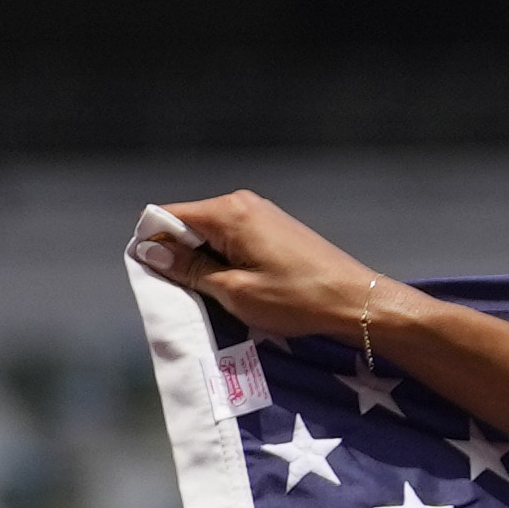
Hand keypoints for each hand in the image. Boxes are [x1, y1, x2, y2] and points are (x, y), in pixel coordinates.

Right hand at [129, 193, 406, 351]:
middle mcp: (243, 204)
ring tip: (218, 292)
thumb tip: (149, 251)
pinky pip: (233, 241)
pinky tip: (238, 286)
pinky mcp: (275, 230)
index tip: (157, 277)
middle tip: (189, 291)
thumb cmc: (299, 299)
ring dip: (205, 262)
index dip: (154, 245)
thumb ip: (188, 268)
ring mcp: (261, 215)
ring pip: (210, 235)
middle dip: (180, 255)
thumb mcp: (234, 290)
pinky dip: (227, 261)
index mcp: (229, 212)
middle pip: (188, 224)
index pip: (167, 216)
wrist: (359, 303)